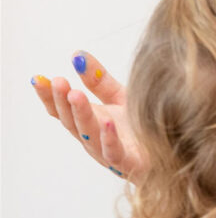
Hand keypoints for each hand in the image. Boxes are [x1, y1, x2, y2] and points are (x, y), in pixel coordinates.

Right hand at [32, 51, 145, 178]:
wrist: (175, 150)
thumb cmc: (145, 126)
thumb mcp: (120, 97)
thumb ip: (98, 80)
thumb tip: (77, 54)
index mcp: (90, 122)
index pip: (62, 110)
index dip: (49, 95)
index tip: (38, 78)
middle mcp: (94, 139)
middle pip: (71, 122)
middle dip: (62, 101)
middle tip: (58, 81)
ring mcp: (110, 153)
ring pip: (89, 135)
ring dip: (81, 114)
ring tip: (76, 94)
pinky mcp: (130, 163)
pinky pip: (115, 153)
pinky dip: (109, 138)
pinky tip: (107, 121)